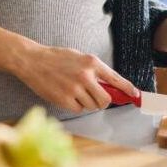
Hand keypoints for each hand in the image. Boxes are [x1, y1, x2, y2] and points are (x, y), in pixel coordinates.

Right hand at [13, 45, 138, 113]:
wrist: (32, 61)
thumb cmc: (55, 58)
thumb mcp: (78, 57)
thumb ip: (94, 70)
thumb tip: (110, 86)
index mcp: (91, 62)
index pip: (116, 79)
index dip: (128, 89)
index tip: (135, 95)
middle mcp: (85, 76)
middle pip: (106, 100)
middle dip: (102, 101)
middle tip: (95, 97)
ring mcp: (75, 88)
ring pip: (92, 106)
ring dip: (87, 103)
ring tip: (75, 92)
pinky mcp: (64, 99)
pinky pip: (79, 109)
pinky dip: (75, 106)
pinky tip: (66, 95)